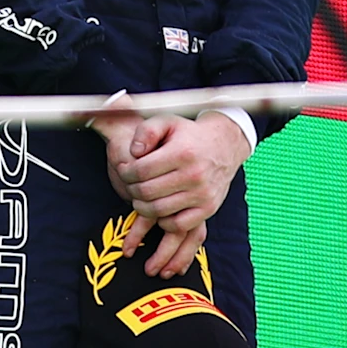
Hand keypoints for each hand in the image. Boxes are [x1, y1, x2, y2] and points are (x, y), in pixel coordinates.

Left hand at [97, 110, 251, 275]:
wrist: (224, 145)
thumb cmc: (188, 135)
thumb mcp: (167, 122)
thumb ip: (146, 131)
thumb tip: (134, 152)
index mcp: (182, 152)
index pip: (140, 171)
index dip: (125, 172)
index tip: (123, 170)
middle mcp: (194, 175)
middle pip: (147, 192)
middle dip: (131, 189)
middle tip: (129, 184)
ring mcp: (203, 194)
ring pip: (158, 210)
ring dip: (142, 206)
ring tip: (140, 196)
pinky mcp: (208, 208)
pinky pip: (177, 225)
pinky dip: (163, 221)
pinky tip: (159, 207)